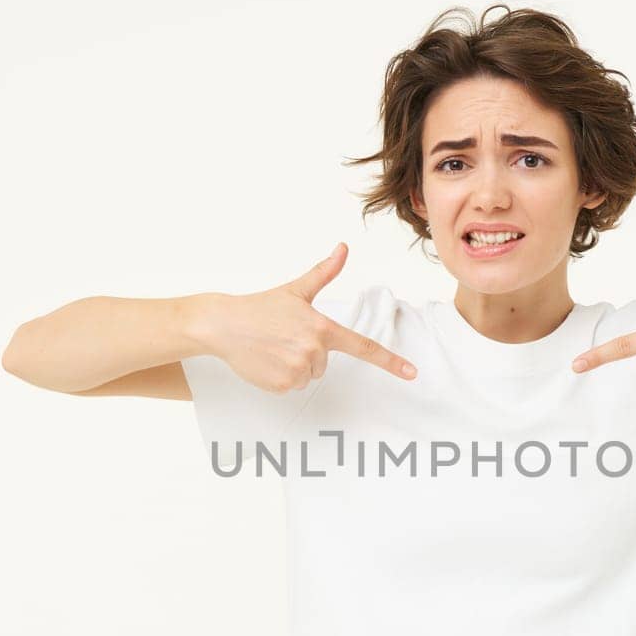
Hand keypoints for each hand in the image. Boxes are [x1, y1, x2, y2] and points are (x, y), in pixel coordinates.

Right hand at [199, 243, 416, 392]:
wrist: (223, 324)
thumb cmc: (261, 307)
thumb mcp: (296, 290)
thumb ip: (324, 273)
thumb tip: (343, 248)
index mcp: (322, 328)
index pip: (363, 347)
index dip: (391, 361)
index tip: (412, 373)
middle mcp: (314, 350)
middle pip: (324, 363)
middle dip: (307, 353)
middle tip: (283, 338)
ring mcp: (298, 369)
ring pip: (309, 376)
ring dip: (294, 366)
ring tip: (273, 348)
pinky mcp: (282, 385)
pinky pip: (292, 386)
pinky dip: (280, 377)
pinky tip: (266, 361)